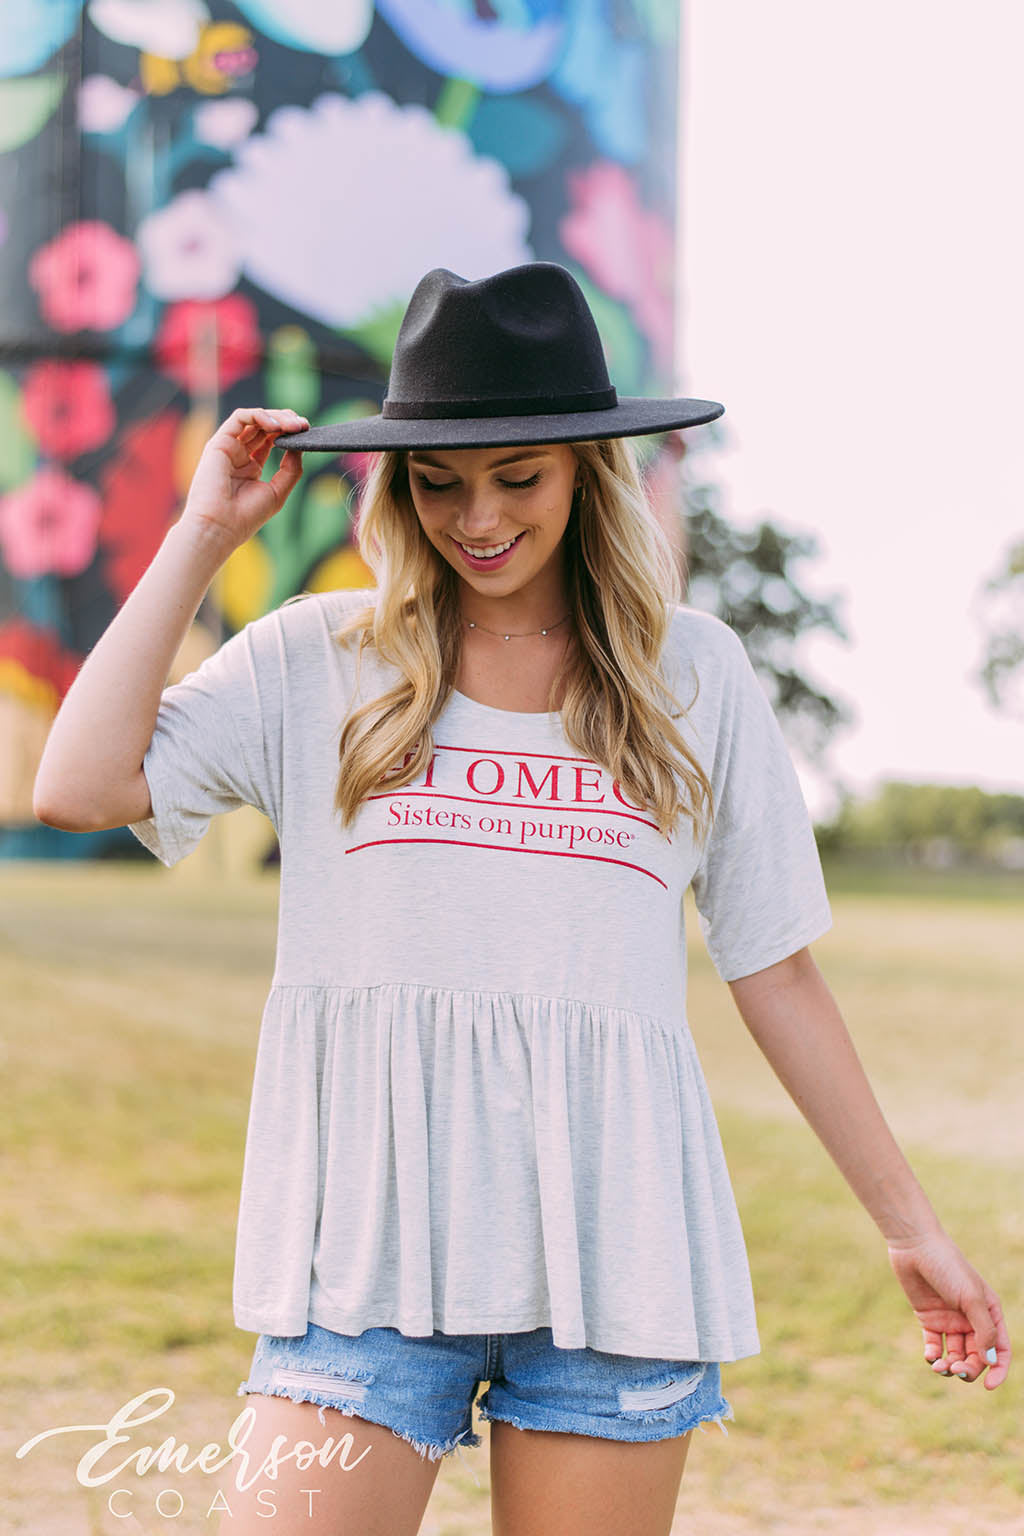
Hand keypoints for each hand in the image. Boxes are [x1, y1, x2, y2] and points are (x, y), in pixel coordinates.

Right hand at [180, 406, 309, 550]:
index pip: (270, 440)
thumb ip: (291, 469)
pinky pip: (240, 418)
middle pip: (263, 426)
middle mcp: (238, 455)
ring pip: (253, 419)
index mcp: (250, 468)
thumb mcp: (277, 492)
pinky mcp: (219, 442)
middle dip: (286, 421)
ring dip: (276, 417)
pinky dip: (259, 415)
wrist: (220, 527)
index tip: (307, 432)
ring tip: (294, 426)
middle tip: (303, 425)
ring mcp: (228, 448)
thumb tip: (300, 446)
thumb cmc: (245, 517)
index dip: (289, 433)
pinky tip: (275, 426)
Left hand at [887, 1231, 1010, 1388]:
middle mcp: (971, 1319)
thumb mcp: (971, 1298)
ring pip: (954, 1355)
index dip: (998, 1370)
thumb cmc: (948, 1267)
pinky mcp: (928, 1319)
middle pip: (976, 1356)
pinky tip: (929, 1356)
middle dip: (968, 1368)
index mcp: (989, 1312)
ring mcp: (949, 1320)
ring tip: (939, 1366)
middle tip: (956, 1369)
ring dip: (949, 1366)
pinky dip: (932, 1356)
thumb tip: (990, 1360)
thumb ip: (983, 1330)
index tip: (989, 1386)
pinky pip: (934, 1346)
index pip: (999, 1348)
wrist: (915, 1246)